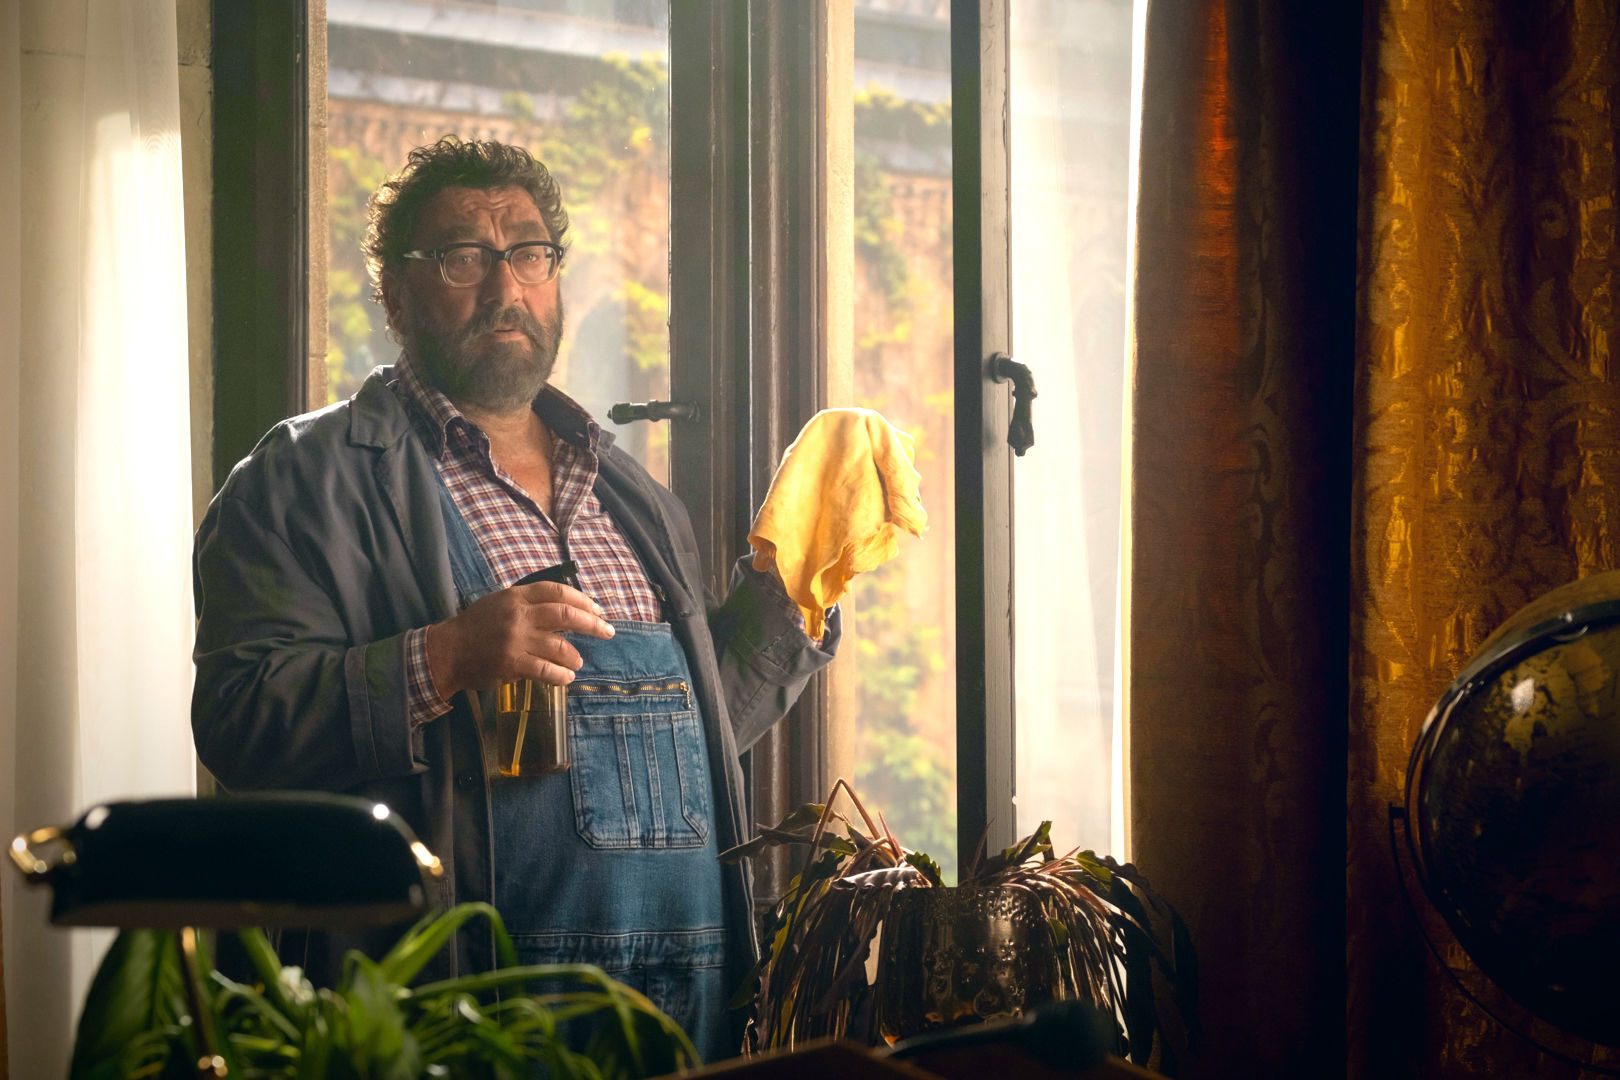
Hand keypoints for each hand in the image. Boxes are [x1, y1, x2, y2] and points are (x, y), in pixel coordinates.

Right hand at [425, 580, 614, 697]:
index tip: (597, 609)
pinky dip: (561, 675)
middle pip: (566, 615)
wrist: (447, 651)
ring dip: (574, 656)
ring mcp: (515, 639)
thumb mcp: (499, 602)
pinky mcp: (512, 663)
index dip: (582, 599)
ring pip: (559, 646)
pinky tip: (567, 678)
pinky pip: (545, 670)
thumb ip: (528, 602)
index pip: (557, 591)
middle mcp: (518, 615)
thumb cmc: (475, 626)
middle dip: (592, 624)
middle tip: (607, 632)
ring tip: (577, 662)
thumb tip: (565, 606)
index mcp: (516, 596)